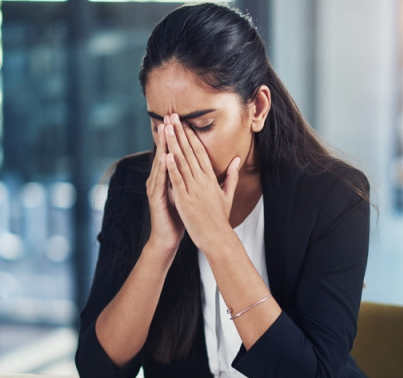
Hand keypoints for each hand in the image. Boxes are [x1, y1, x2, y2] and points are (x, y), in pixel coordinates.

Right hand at [146, 123, 184, 250]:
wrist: (168, 238)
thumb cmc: (178, 216)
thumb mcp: (185, 193)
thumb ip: (190, 178)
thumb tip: (198, 165)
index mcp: (168, 177)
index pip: (173, 153)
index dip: (177, 136)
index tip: (183, 119)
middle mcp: (159, 179)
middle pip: (164, 153)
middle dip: (168, 134)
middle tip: (170, 115)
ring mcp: (155, 188)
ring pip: (160, 163)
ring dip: (163, 146)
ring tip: (165, 129)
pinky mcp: (155, 198)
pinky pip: (159, 181)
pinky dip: (162, 168)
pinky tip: (165, 157)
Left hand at [163, 114, 240, 250]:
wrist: (217, 237)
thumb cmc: (220, 218)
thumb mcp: (228, 194)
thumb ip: (231, 175)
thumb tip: (237, 159)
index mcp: (211, 178)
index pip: (200, 151)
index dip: (191, 135)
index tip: (184, 122)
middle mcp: (203, 180)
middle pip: (190, 151)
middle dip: (180, 132)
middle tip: (172, 115)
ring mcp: (194, 190)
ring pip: (182, 162)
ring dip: (173, 143)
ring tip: (167, 127)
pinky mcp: (185, 200)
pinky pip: (178, 181)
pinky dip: (172, 167)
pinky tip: (166, 154)